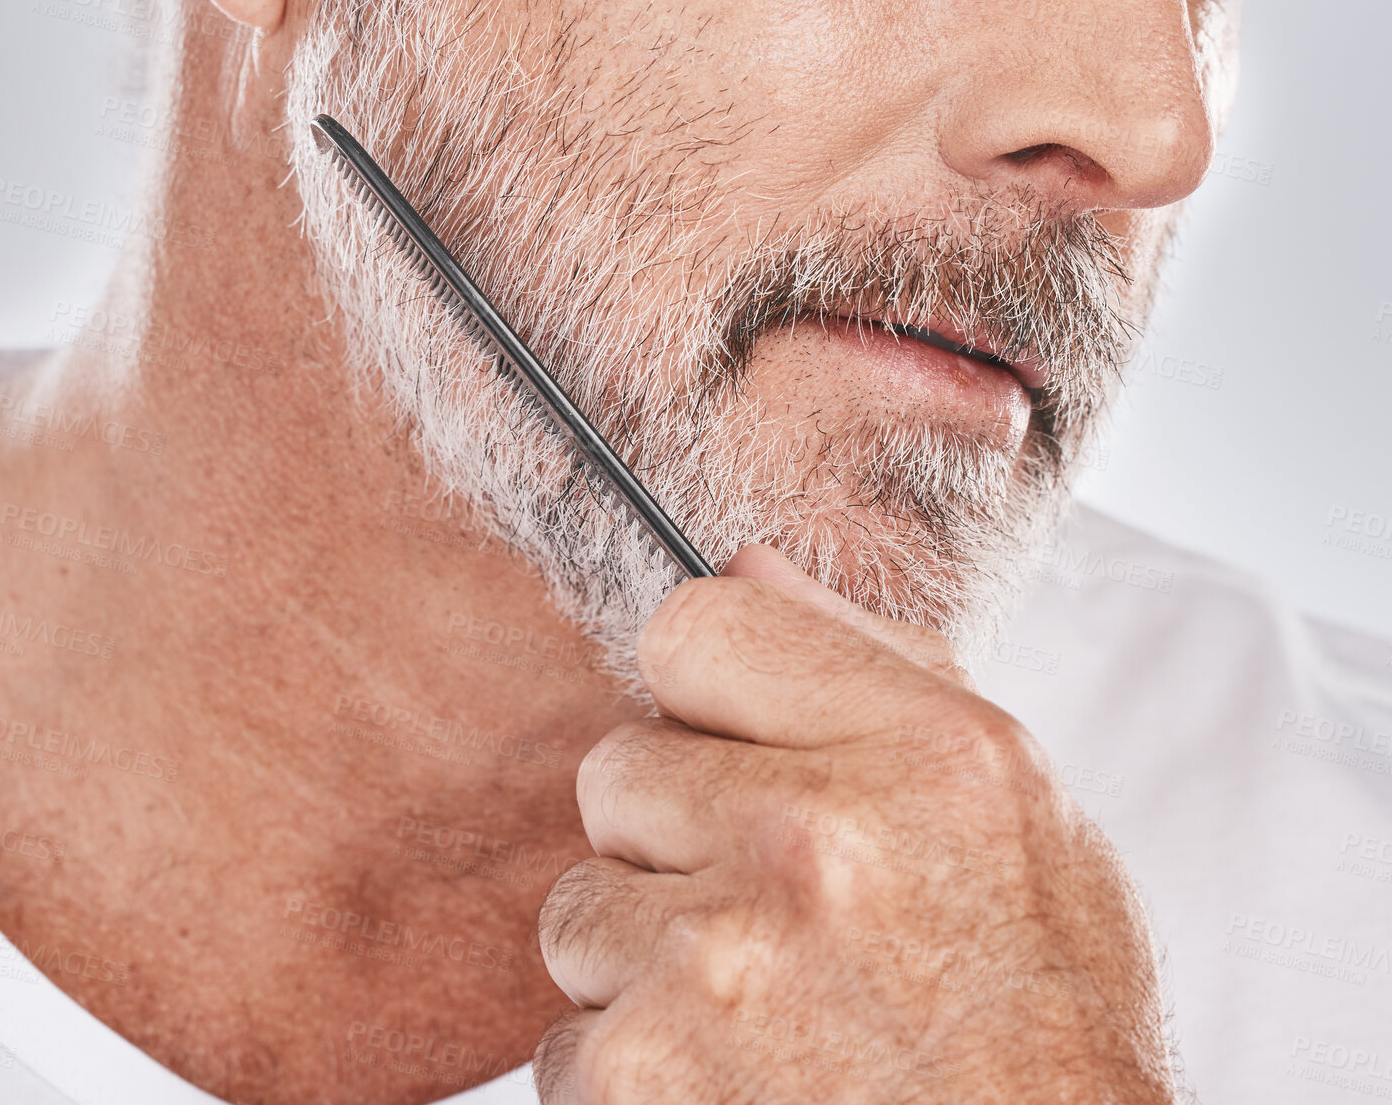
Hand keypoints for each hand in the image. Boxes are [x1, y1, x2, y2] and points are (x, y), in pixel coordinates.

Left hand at [533, 544, 1172, 1103]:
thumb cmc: (1042, 1032)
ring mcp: (715, 961)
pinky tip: (735, 1095)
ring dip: (645, 966)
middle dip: (671, 842)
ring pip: (578, 907)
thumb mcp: (1023, 822)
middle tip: (771, 925)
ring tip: (764, 1024)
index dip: (704, 701)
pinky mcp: (638, 1074)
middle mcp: (814, 840)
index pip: (695, 626)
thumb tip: (744, 556)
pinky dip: (630, 1077)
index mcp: (921, 754)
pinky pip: (565, 1036)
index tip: (739, 760)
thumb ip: (875, 667)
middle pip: (617, 769)